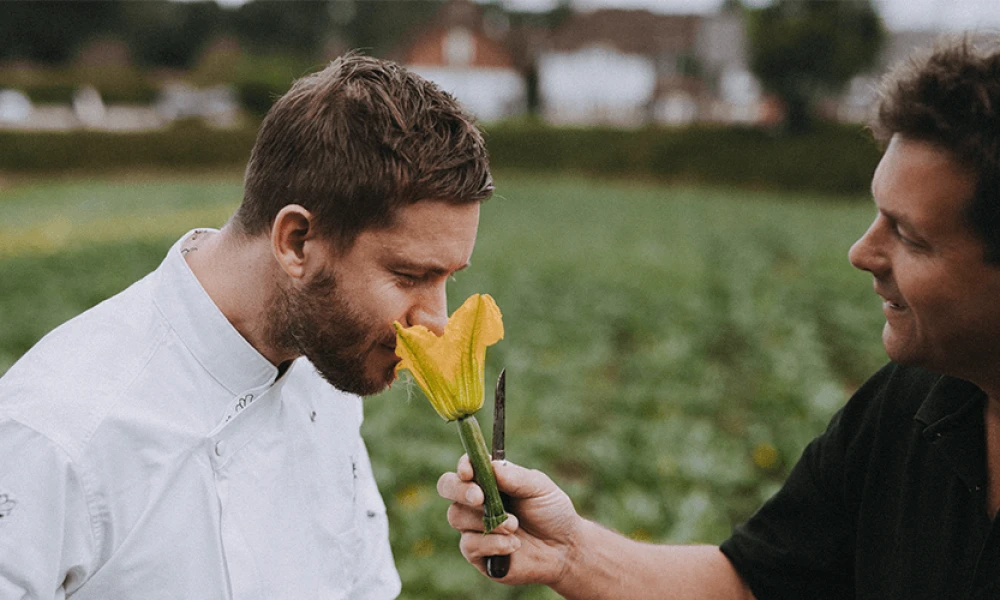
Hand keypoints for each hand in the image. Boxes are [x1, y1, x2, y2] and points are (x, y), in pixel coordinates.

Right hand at [437, 455, 582, 585]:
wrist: (563, 549)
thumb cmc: (552, 512)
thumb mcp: (539, 487)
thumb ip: (515, 477)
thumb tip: (491, 466)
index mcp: (490, 479)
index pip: (465, 467)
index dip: (463, 466)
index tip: (469, 471)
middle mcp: (476, 501)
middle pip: (447, 487)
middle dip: (459, 490)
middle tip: (479, 498)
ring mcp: (473, 526)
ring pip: (456, 516)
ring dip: (486, 520)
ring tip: (514, 526)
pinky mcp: (476, 553)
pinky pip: (469, 544)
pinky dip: (493, 543)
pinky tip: (514, 545)